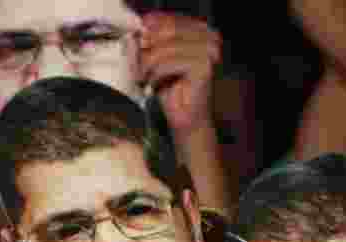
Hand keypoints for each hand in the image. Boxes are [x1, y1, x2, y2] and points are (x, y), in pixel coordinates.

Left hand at [140, 12, 222, 136]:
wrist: (187, 117)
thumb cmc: (173, 88)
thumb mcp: (158, 56)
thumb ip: (151, 37)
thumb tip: (139, 26)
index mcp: (200, 30)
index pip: (166, 19)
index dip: (146, 30)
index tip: (136, 42)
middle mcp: (209, 38)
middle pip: (164, 30)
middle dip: (146, 47)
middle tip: (137, 62)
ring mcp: (209, 52)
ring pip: (164, 47)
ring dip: (147, 62)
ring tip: (142, 75)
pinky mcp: (204, 68)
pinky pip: (168, 62)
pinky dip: (155, 73)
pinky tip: (152, 82)